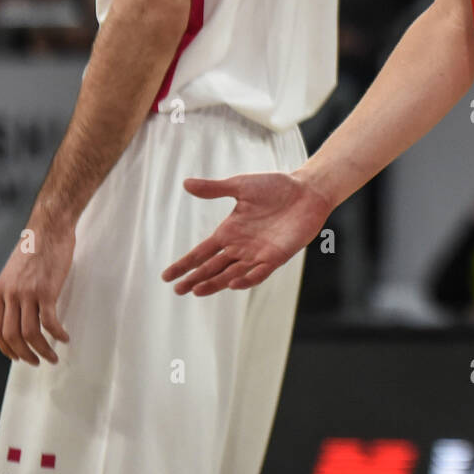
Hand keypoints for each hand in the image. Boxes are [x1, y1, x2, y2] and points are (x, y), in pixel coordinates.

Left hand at [0, 220, 73, 364]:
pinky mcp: (47, 290)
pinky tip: (65, 337)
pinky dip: (57, 334)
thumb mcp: (15, 270)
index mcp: (1, 290)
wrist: (50, 227)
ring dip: (42, 349)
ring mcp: (28, 293)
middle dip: (23, 354)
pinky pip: (50, 321)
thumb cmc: (37, 245)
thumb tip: (20, 310)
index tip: (16, 356)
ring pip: (30, 333)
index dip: (5, 347)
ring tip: (53, 356)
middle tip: (36, 361)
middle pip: (12, 335)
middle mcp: (11, 294)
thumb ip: (14, 290)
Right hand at [162, 171, 332, 295]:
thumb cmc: (275, 186)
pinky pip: (259, 273)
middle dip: (195, 279)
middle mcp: (241, 246)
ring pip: (231, 274)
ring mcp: (258, 253)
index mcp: (230, 231)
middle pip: (213, 267)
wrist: (306, 190)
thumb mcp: (241, 186)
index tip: (166, 276)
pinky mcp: (277, 257)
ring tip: (197, 290)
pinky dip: (246, 279)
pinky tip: (232, 283)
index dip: (185, 264)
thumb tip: (185, 184)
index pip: (202, 252)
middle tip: (178, 289)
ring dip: (215, 283)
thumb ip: (214, 188)